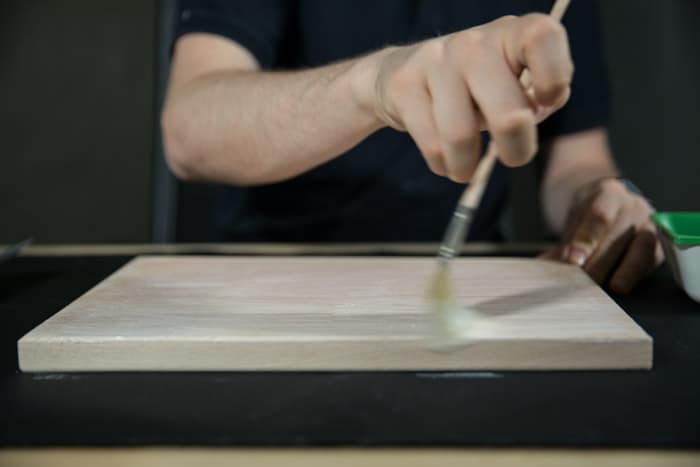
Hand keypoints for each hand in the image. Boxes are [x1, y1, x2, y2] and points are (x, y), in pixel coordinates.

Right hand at [357, 14, 572, 181]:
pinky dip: (442, 164)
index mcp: (510, 34)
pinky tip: (444, 159)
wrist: (401, 74)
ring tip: (466, 168)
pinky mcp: (405, 85)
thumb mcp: (511, 84)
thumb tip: (539, 110)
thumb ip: (538, 97)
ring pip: (461, 136)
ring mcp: (436, 61)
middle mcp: (474, 42)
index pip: (542, 38)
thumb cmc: (472, 87)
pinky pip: (432, 145)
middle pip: (509, 115)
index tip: (546, 103)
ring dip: (467, 166)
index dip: (553, 76)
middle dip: (517, 150)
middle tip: (513, 158)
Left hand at [542, 178, 663, 292]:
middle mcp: (633, 206)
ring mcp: (649, 224)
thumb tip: (540, 269)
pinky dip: (634, 276)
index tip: (572, 261)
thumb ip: (562, 246)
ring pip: (640, 250)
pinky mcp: (659, 244)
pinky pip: (649, 262)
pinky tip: (620, 286)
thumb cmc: (588, 218)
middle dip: (599, 264)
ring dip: (622, 272)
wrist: (610, 205)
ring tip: (605, 289)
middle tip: (581, 284)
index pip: (598, 216)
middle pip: (617, 237)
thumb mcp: (573, 222)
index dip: (585, 241)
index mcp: (608, 192)